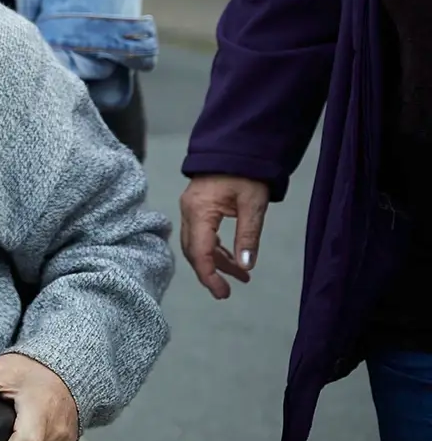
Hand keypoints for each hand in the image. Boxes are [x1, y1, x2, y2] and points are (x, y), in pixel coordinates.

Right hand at [180, 175, 270, 299]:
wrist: (235, 147)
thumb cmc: (246, 173)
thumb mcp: (253, 205)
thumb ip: (248, 236)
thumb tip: (246, 267)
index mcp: (199, 210)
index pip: (199, 251)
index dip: (208, 275)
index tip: (222, 293)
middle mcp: (188, 211)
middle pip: (193, 250)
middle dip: (209, 273)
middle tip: (226, 292)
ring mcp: (190, 209)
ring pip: (196, 244)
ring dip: (215, 262)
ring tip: (241, 277)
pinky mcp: (196, 208)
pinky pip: (200, 235)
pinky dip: (214, 250)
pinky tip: (232, 259)